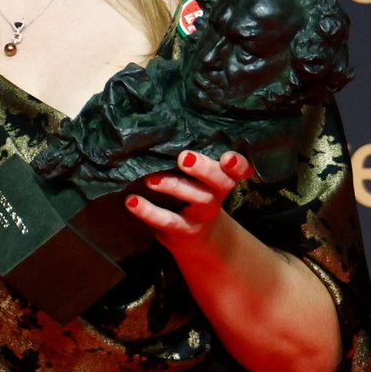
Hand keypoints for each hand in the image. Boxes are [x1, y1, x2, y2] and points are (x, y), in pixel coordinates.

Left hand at [125, 149, 254, 255]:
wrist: (198, 240)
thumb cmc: (192, 195)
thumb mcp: (195, 178)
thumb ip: (188, 159)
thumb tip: (156, 132)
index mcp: (221, 177)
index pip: (238, 169)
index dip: (238, 164)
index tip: (228, 157)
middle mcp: (215, 194)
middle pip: (220, 181)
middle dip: (204, 168)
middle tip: (184, 157)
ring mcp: (201, 214)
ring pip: (196, 199)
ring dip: (174, 186)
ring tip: (150, 179)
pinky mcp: (183, 230)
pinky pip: (168, 220)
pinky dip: (148, 211)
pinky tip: (132, 201)